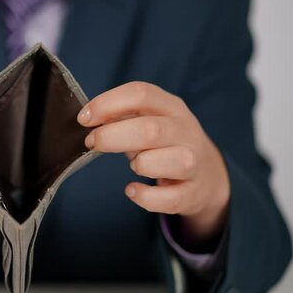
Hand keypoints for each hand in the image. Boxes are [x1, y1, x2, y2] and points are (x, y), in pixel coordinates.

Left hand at [77, 82, 229, 242]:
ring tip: (133, 165)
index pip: (141, 94)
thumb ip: (121, 116)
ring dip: (141, 164)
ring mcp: (193, 163)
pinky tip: (132, 190)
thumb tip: (88, 118)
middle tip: (92, 143)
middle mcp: (185, 132)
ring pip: (169, 160)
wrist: (207, 175)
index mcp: (171, 107)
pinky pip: (168, 199)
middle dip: (112, 136)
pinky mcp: (192, 194)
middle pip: (150, 129)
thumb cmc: (165, 144)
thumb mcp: (149, 120)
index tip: (84, 118)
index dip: (107, 103)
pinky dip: (145, 197)